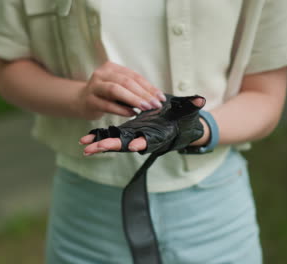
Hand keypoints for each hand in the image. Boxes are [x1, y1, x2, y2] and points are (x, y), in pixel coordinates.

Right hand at [76, 61, 166, 119]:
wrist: (80, 101)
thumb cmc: (104, 95)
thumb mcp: (118, 87)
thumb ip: (133, 89)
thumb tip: (156, 97)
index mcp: (111, 67)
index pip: (134, 76)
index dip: (149, 87)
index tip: (160, 97)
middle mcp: (101, 74)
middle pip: (126, 81)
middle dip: (143, 93)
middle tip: (155, 104)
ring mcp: (94, 86)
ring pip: (116, 90)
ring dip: (133, 99)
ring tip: (146, 108)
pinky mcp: (90, 100)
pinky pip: (107, 105)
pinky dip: (121, 109)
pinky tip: (131, 113)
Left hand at [80, 95, 205, 155]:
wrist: (177, 124)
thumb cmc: (184, 118)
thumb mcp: (188, 110)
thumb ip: (192, 105)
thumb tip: (200, 99)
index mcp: (158, 134)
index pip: (150, 140)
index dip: (142, 143)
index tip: (134, 146)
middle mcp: (143, 138)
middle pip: (127, 144)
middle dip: (112, 145)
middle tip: (96, 148)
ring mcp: (133, 136)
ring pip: (115, 141)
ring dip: (100, 144)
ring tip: (85, 146)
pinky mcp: (126, 132)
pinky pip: (110, 135)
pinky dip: (98, 137)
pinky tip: (85, 139)